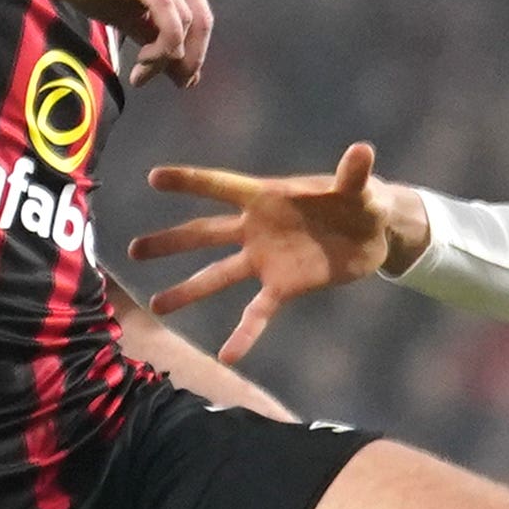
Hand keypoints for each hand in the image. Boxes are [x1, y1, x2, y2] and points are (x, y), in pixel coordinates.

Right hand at [23, 0, 211, 86]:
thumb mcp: (132, 19)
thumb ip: (158, 41)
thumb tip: (185, 75)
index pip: (202, 17)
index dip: (197, 53)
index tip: (183, 81)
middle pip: (197, 22)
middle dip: (185, 60)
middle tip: (167, 83)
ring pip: (181, 22)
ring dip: (165, 58)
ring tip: (142, 74)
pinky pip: (164, 13)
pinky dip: (160, 46)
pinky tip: (142, 64)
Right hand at [129, 144, 417, 362]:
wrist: (375, 233)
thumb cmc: (361, 200)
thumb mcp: (360, 188)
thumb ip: (354, 174)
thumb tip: (363, 151)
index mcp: (268, 196)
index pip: (221, 186)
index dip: (190, 181)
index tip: (153, 178)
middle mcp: (257, 228)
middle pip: (205, 234)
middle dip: (170, 241)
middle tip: (132, 251)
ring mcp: (265, 260)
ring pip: (218, 275)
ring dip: (188, 290)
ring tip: (157, 306)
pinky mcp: (283, 287)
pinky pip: (257, 312)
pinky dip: (244, 334)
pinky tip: (227, 356)